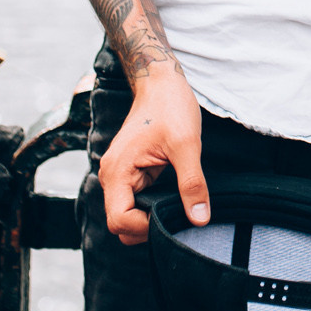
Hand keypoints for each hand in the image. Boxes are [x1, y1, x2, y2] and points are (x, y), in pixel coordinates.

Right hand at [99, 70, 207, 244]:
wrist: (161, 82)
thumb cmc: (171, 106)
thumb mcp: (187, 145)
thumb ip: (191, 183)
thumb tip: (199, 220)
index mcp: (117, 171)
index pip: (119, 220)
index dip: (144, 228)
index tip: (172, 219)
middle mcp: (111, 175)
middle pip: (119, 223)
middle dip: (145, 229)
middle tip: (177, 218)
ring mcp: (119, 174)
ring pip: (127, 214)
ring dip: (148, 219)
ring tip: (177, 208)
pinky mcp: (130, 172)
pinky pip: (135, 201)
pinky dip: (150, 208)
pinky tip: (172, 200)